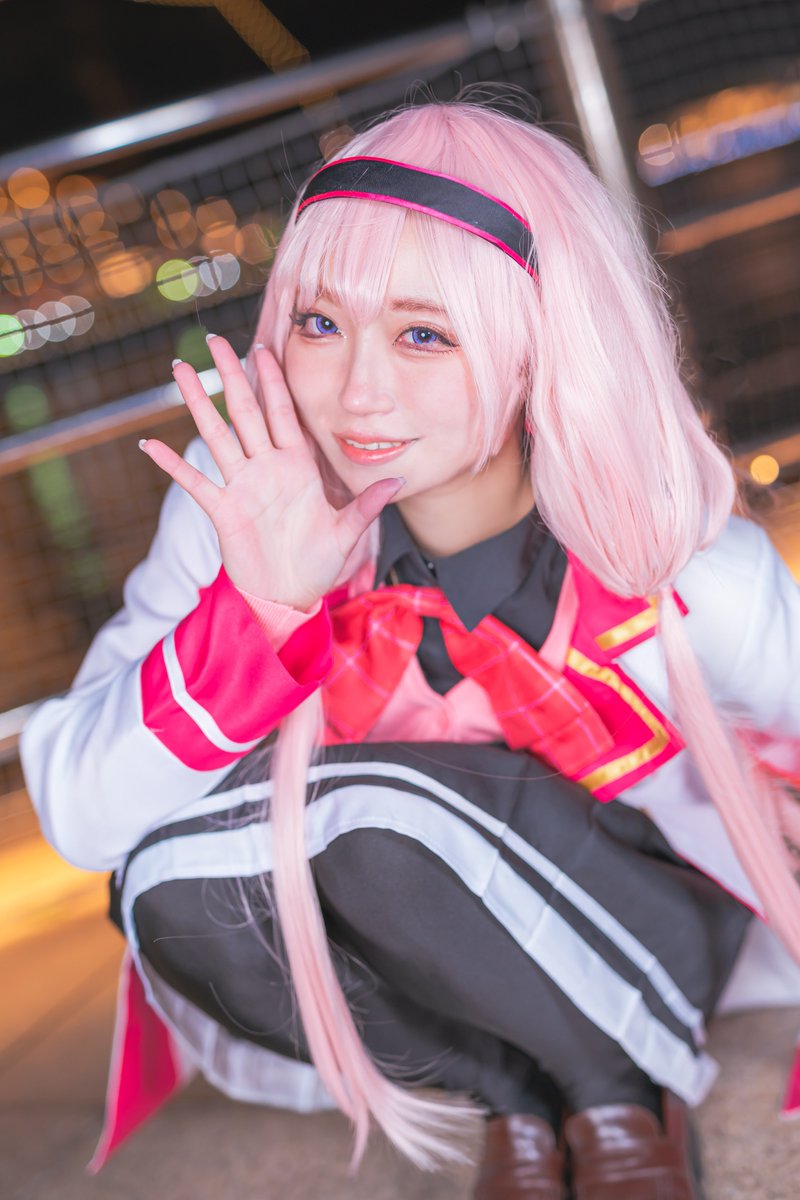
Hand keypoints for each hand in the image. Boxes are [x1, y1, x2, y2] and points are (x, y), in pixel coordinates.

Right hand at [140, 336, 402, 609]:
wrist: (290, 596)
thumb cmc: (318, 564)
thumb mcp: (346, 533)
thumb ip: (366, 505)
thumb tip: (399, 480)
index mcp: (296, 467)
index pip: (283, 413)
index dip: (273, 381)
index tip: (264, 346)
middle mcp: (266, 469)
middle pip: (244, 412)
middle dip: (231, 375)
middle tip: (214, 339)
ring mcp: (241, 487)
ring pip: (216, 435)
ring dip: (197, 403)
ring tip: (180, 369)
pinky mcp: (223, 511)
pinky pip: (194, 483)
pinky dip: (172, 465)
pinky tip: (151, 445)